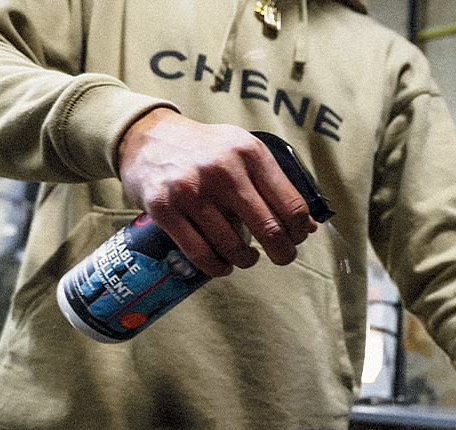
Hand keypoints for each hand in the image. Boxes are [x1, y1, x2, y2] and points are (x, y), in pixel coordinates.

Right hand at [117, 107, 316, 275]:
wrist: (145, 136)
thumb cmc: (204, 149)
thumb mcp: (242, 151)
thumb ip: (274, 184)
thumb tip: (309, 225)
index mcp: (250, 152)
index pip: (292, 204)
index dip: (299, 230)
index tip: (296, 238)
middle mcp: (223, 169)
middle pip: (270, 228)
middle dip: (282, 253)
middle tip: (281, 258)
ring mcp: (192, 190)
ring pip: (234, 246)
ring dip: (246, 260)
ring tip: (247, 258)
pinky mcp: (165, 208)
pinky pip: (201, 253)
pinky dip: (217, 267)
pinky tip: (223, 265)